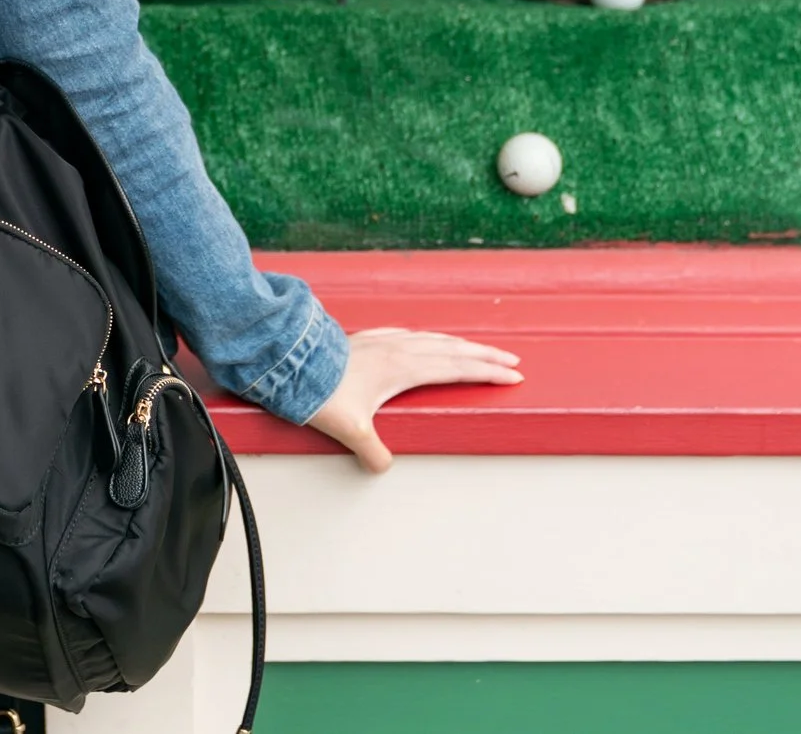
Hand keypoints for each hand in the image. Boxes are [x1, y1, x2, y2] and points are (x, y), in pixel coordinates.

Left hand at [304, 327, 522, 473]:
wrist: (289, 360)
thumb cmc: (319, 391)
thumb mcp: (348, 428)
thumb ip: (371, 450)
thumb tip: (383, 467)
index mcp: (403, 368)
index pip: (456, 368)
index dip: (486, 372)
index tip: (512, 375)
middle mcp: (397, 349)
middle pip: (452, 349)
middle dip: (484, 355)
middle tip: (511, 359)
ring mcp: (381, 340)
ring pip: (431, 338)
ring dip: (458, 343)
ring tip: (475, 347)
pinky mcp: (365, 338)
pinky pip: (405, 333)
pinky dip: (423, 336)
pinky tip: (420, 337)